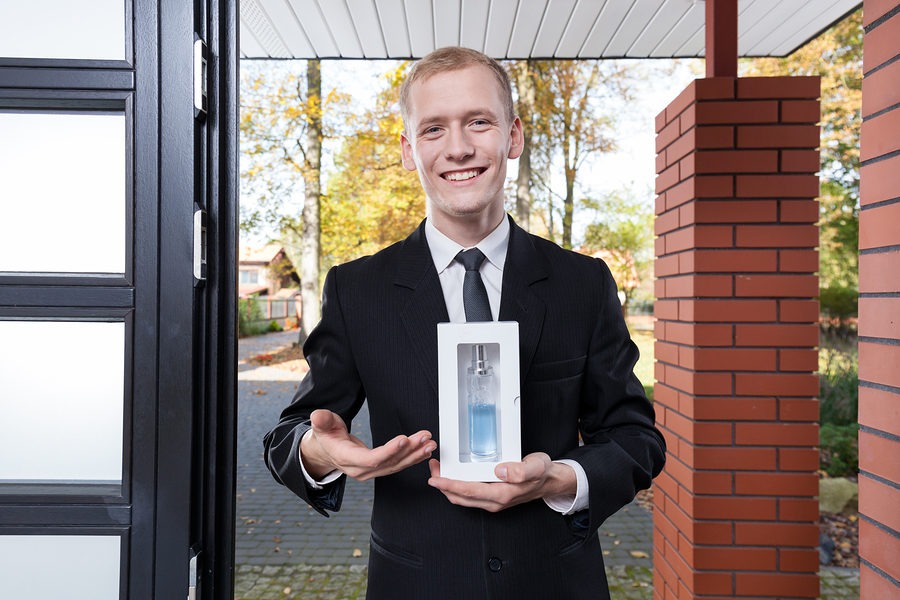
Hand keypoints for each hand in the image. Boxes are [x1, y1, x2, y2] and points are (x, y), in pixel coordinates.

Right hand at [301, 409, 435, 480]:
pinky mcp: (378, 468)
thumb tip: (318, 415)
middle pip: (389, 463)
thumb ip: (322, 421)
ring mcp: (371, 471)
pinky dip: (412, 458)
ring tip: (430, 444)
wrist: (326, 451)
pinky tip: (425, 451)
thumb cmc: (326, 436)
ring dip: (415, 455)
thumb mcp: (321, 425)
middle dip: (410, 451)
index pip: (371, 459)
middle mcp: (361, 469)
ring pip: (396, 465)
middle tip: (426, 439)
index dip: (389, 451)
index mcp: (348, 459)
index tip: (404, 440)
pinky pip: (398, 465)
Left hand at [426, 453, 575, 511]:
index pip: (469, 491)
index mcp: (502, 494)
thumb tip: (501, 471)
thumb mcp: (536, 466)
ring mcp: (493, 501)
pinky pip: (469, 496)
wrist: (550, 481)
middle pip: (461, 497)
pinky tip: (454, 476)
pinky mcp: (493, 498)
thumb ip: (520, 470)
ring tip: (438, 470)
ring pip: (463, 498)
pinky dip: (457, 487)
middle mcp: (495, 501)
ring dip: (447, 487)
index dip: (450, 485)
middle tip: (432, 468)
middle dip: (443, 485)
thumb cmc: (542, 472)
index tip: (436, 478)